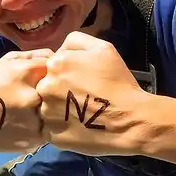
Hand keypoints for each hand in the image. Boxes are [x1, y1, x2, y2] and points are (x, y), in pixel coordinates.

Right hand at [0, 50, 51, 152]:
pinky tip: (27, 124)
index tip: (50, 77)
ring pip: (55, 114)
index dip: (55, 73)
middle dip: (54, 94)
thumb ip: (33, 56)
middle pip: (59, 92)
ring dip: (49, 113)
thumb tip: (58, 55)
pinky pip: (48, 132)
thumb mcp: (6, 62)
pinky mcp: (33, 139)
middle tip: (42, 96)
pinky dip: (41, 128)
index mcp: (27, 72)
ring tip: (32, 112)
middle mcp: (34, 96)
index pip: (57, 68)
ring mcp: (35, 120)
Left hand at [36, 32, 147, 156]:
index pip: (52, 67)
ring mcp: (46, 112)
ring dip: (59, 110)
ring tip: (81, 114)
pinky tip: (78, 127)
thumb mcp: (102, 48)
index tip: (82, 83)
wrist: (130, 120)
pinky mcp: (50, 134)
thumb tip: (59, 51)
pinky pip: (50, 128)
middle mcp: (45, 86)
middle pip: (46, 87)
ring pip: (46, 108)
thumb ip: (75, 41)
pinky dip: (61, 128)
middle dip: (60, 91)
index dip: (67, 74)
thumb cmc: (118, 82)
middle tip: (82, 99)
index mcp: (55, 64)